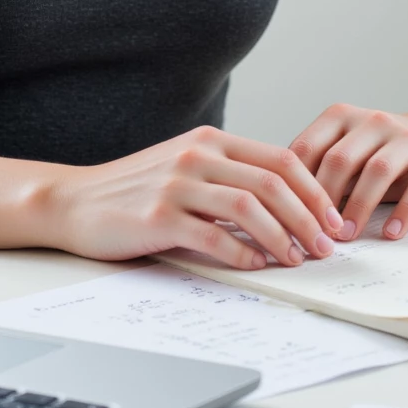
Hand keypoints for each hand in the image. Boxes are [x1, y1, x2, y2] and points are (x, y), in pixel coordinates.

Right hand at [0, 125, 345, 270]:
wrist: (74, 202)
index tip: (333, 221)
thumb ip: (229, 176)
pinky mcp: (159, 217)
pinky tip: (255, 266)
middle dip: (309, 217)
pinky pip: (214, 236)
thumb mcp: (186, 168)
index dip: (315, 192)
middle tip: (326, 247)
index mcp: (210, 141)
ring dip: (283, 237)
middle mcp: (197, 156)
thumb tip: (287, 206)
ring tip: (297, 260)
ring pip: (250, 207)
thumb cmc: (135, 191)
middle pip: (273, 182)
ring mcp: (177, 185)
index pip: (281, 159)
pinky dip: (242, 254)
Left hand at [288, 93, 407, 241]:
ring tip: (347, 236)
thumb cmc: (382, 151)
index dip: (294, 182)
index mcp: (342, 116)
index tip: (286, 213)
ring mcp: (407, 138)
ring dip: (359, 207)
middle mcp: (374, 121)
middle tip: (317, 232)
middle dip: (325, 198)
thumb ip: (320, 167)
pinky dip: (404, 212)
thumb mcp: (349, 148)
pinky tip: (391, 233)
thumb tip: (280, 205)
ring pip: (377, 171)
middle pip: (340, 159)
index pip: (308, 146)